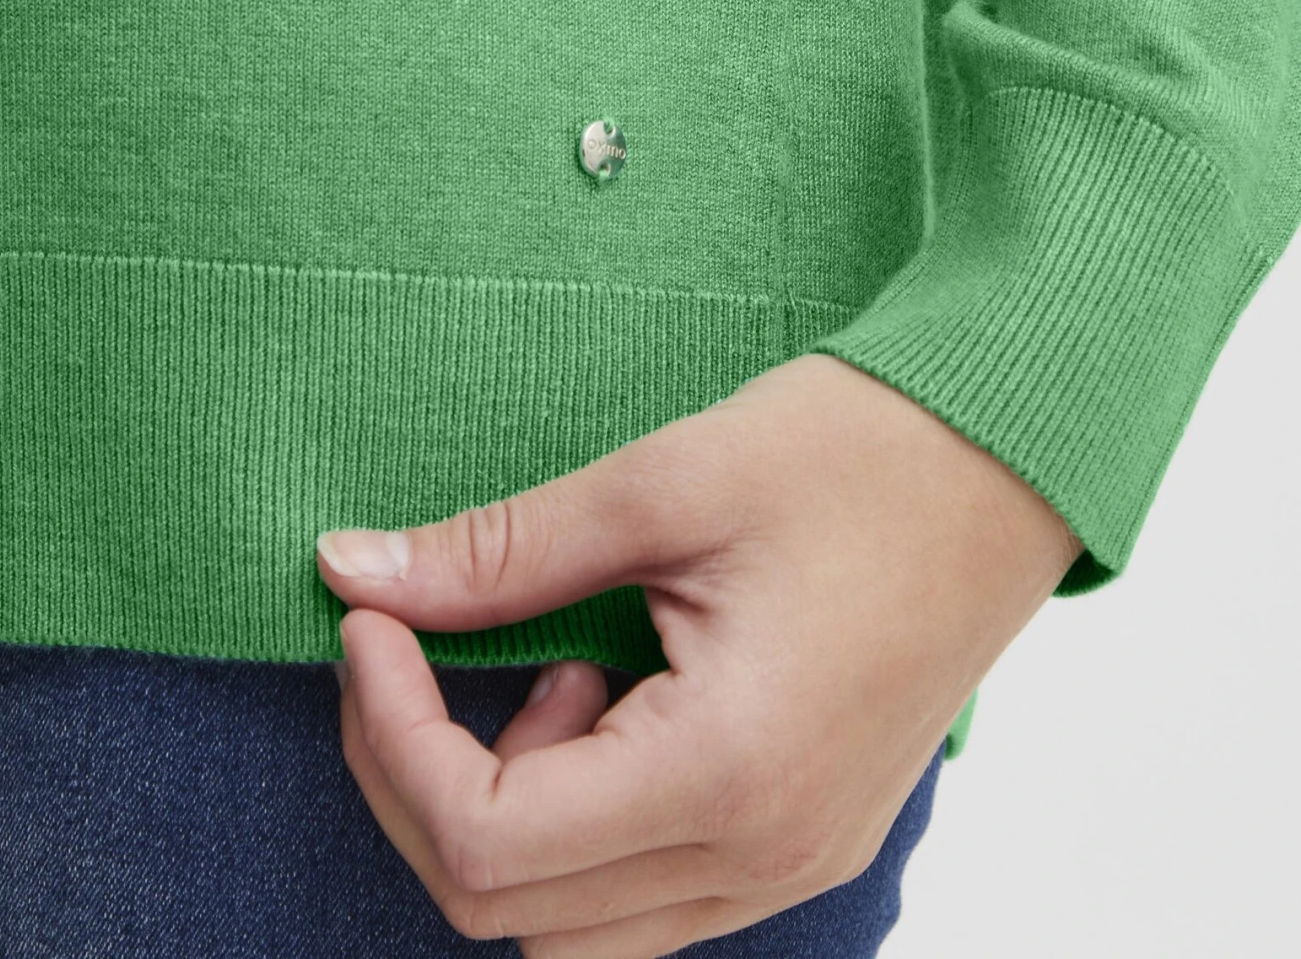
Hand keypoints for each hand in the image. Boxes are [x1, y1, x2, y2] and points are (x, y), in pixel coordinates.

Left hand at [314, 352, 1080, 956]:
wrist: (1008, 456)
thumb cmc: (855, 451)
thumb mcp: (660, 483)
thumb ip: (498, 552)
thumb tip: (353, 570)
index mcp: (727, 774)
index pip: (484, 844)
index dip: (390, 734)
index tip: (371, 621)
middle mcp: (764, 857)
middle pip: (510, 911)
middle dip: (419, 777)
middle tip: (416, 639)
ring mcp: (794, 863)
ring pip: (575, 926)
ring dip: (505, 810)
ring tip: (549, 664)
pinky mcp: (806, 838)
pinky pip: (645, 892)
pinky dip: (581, 818)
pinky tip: (606, 695)